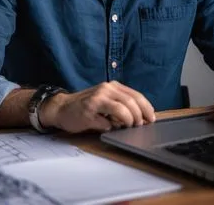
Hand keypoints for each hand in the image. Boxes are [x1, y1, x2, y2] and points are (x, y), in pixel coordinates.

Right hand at [39, 81, 155, 133]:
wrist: (62, 108)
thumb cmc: (86, 106)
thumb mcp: (106, 100)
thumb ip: (121, 105)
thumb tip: (141, 118)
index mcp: (112, 86)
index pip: (136, 95)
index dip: (146, 108)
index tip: (151, 118)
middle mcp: (106, 89)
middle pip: (131, 102)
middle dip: (139, 116)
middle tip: (140, 126)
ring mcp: (96, 99)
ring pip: (122, 109)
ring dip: (128, 121)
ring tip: (127, 127)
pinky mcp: (88, 111)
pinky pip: (106, 122)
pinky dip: (111, 127)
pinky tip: (108, 127)